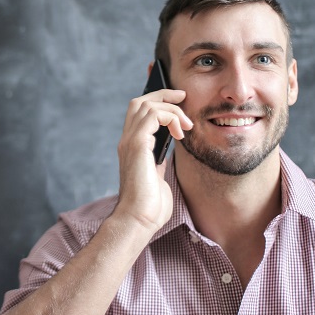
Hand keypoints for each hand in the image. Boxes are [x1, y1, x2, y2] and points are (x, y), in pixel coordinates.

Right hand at [114, 89, 191, 231]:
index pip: (139, 113)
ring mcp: (130, 142)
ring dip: (171, 108)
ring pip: (146, 104)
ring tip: (186, 125)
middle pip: (139, 102)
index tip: (179, 103)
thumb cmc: (149, 206)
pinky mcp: (137, 145)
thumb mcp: (157, 176)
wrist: (138, 219)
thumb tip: (171, 149)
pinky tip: (180, 134)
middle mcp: (127, 141)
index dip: (157, 102)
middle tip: (183, 98)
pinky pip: (153, 115)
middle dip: (163, 94)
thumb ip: (159, 160)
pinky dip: (170, 117)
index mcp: (132, 147)